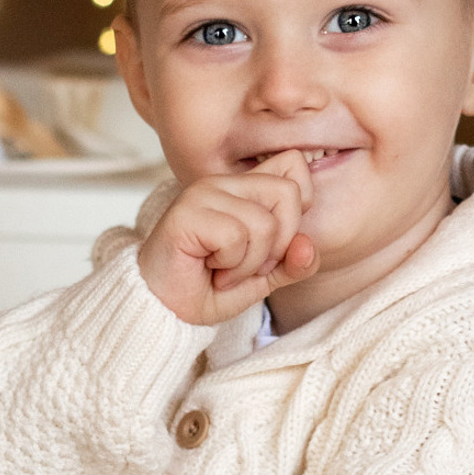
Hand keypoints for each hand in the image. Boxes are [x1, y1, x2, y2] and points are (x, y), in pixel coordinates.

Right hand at [136, 151, 320, 326]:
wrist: (165, 310)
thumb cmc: (208, 288)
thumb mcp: (265, 278)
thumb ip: (294, 261)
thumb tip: (308, 245)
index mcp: (245, 188)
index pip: (293, 165)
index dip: (300, 206)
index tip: (275, 241)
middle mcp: (224, 183)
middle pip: (288, 193)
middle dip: (278, 244)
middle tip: (247, 265)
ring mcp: (203, 193)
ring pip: (264, 222)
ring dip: (250, 262)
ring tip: (223, 269)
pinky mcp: (186, 212)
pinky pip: (236, 235)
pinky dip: (231, 265)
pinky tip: (208, 268)